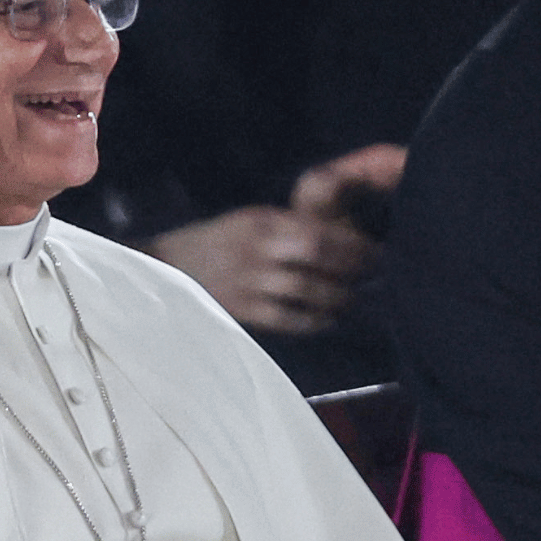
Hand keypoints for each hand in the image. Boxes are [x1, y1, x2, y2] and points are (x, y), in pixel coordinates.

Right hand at [147, 144, 405, 335]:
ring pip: (307, 289)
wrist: (164, 268)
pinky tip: (328, 320)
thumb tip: (337, 237)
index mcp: (261, 221)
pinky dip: (314, 320)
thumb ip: (287, 227)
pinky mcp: (243, 310)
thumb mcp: (248, 221)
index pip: (318, 229)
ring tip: (352, 299)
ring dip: (338, 296)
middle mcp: (259, 248)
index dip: (352, 243)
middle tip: (374, 275)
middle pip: (318, 254)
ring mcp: (250, 281)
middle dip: (352, 267)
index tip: (375, 251)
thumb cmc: (214, 243)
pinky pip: (288, 318)